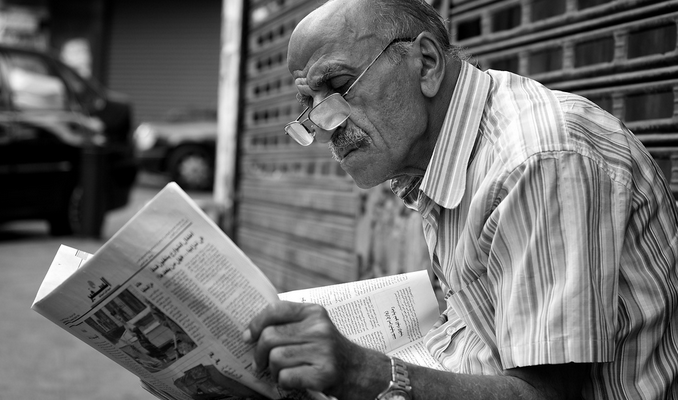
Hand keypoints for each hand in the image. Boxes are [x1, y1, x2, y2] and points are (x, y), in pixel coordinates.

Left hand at [243, 301, 375, 397]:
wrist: (361, 371)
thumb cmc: (329, 351)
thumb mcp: (315, 328)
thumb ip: (290, 324)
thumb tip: (251, 333)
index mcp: (314, 312)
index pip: (276, 309)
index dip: (256, 323)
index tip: (248, 336)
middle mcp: (319, 328)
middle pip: (270, 337)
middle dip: (259, 354)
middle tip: (260, 363)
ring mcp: (323, 350)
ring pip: (275, 358)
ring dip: (273, 370)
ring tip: (281, 373)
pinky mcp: (324, 372)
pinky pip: (286, 376)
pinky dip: (283, 382)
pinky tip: (292, 381)